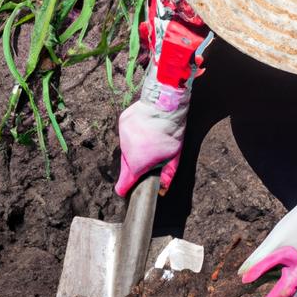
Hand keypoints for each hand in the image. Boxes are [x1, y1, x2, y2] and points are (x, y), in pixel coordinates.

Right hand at [115, 78, 189, 196]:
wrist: (164, 105)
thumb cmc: (170, 133)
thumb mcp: (173, 157)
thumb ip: (167, 175)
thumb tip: (163, 190)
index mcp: (137, 164)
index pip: (124, 183)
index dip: (125, 188)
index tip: (124, 191)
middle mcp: (126, 152)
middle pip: (128, 164)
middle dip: (136, 163)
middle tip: (150, 156)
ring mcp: (123, 136)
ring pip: (127, 147)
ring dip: (136, 146)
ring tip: (149, 138)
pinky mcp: (123, 122)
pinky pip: (127, 132)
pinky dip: (134, 132)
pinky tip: (145, 127)